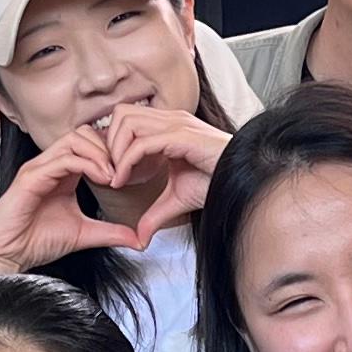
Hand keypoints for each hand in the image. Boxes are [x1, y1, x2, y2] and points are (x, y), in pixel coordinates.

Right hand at [0, 136, 138, 276]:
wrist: (6, 255)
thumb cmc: (36, 241)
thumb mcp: (84, 234)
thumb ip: (111, 232)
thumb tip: (140, 240)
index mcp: (63, 172)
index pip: (90, 144)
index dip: (113, 153)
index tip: (129, 174)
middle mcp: (50, 164)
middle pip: (84, 133)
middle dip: (108, 148)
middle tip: (123, 172)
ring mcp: (39, 168)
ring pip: (74, 140)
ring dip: (100, 154)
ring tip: (113, 176)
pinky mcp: (31, 177)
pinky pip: (63, 159)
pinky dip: (87, 164)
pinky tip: (102, 179)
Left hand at [93, 100, 227, 235]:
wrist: (244, 181)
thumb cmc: (216, 183)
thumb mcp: (176, 200)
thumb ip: (154, 215)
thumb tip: (139, 239)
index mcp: (168, 127)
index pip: (126, 119)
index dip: (112, 144)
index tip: (111, 174)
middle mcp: (170, 120)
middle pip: (121, 113)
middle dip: (108, 142)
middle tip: (109, 173)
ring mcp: (177, 124)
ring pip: (126, 122)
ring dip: (114, 150)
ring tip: (117, 177)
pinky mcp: (182, 136)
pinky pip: (141, 143)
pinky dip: (126, 162)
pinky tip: (123, 182)